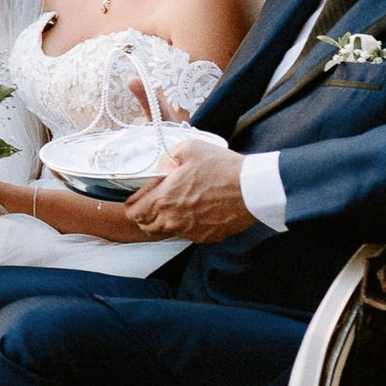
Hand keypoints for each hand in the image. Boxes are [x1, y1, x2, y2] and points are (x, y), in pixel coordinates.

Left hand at [125, 138, 250, 243]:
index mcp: (164, 200)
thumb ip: (167, 156)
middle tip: (155, 200)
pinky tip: (196, 210)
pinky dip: (186, 225)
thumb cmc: (222, 167)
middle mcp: (173, 220)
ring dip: (165, 220)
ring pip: (166, 231)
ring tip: (177, 204)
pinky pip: (188, 234)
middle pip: (146, 226)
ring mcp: (190, 231)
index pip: (133, 212)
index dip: (132, 204)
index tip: (138, 197)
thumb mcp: (188, 148)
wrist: (253, 188)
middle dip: (145, 214)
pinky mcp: (207, 237)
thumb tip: (161, 165)